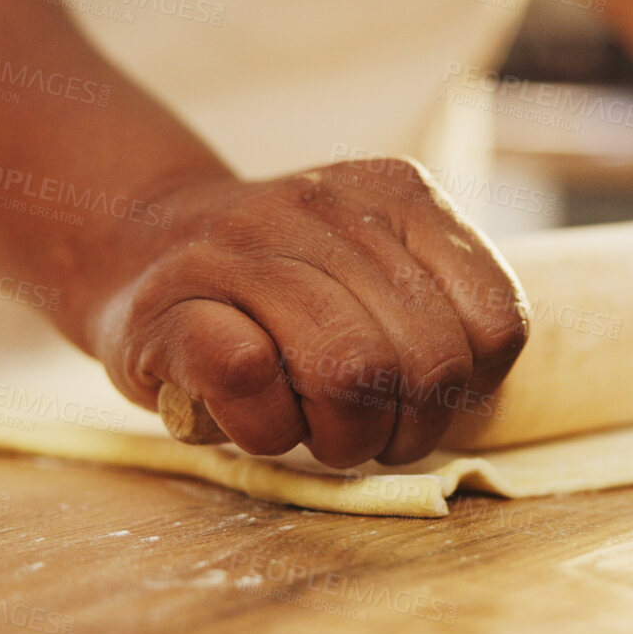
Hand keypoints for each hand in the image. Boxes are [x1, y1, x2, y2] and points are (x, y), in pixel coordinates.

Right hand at [86, 159, 528, 466]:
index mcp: (401, 194)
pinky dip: (266, 428)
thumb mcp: (381, 268)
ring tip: (313, 428)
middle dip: (407, 431)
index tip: (421, 397)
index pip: (498, 322)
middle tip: (367, 434)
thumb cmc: (280, 290)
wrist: (134, 243)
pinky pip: (250, 378)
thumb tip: (477, 397)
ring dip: (341, 439)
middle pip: (426, 363)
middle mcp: (326, 204)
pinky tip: (253, 416)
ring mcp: (241, 248)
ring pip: (350, 373)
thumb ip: (446, 312)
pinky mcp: (168, 308)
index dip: (470, 389)